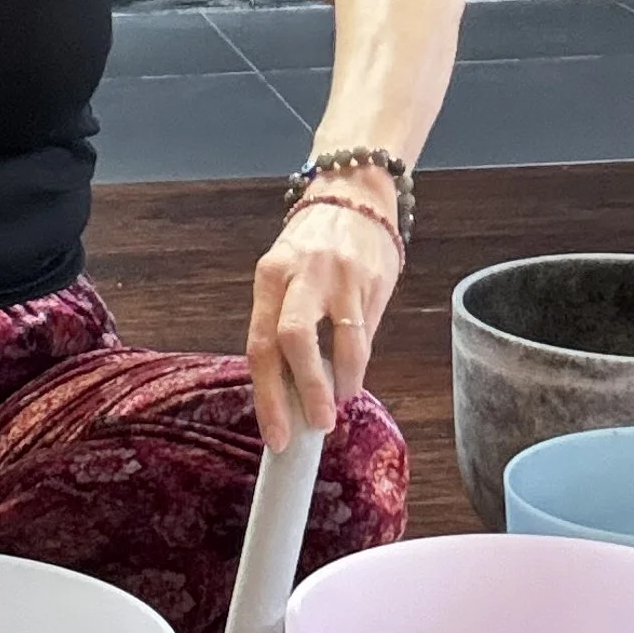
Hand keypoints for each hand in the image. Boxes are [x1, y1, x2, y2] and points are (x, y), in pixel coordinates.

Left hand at [246, 195, 402, 450]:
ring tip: (341, 400)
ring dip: (343, 382)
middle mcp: (301, 275)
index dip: (267, 397)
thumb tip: (290, 395)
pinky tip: (355, 373)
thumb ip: (285, 328)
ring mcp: (340, 276)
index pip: (260, 344)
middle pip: (293, 340)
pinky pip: (367, 332)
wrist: (353, 194)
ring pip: (341, 342)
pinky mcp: (373, 279)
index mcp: (269, 277)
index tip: (277, 438)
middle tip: (317, 425)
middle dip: (306, 391)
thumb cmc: (312, 251)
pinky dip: (360, 361)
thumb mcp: (287, 278)